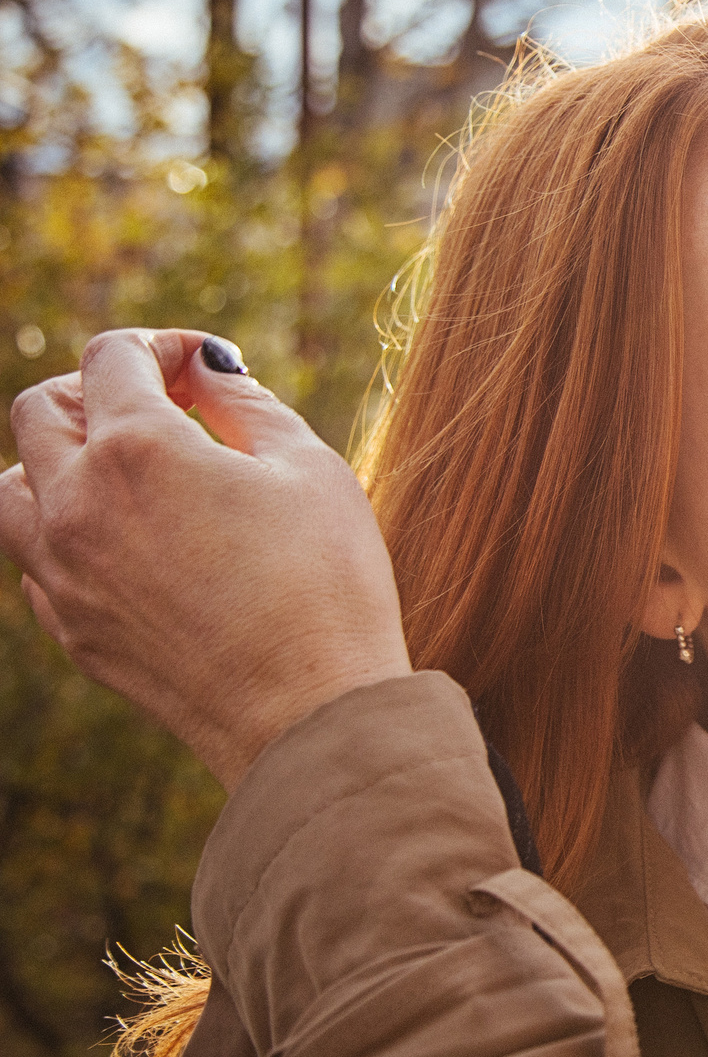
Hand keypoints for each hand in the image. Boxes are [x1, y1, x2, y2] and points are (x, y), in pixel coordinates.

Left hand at [0, 329, 410, 791]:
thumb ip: (246, 402)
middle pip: (42, 408)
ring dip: (58, 462)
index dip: (162, 345)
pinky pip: (34, 558)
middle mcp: (77, 504)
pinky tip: (132, 543)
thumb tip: (208, 368)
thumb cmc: (327, 583)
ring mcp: (61, 572)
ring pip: (12, 486)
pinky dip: (67, 533)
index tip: (204, 365)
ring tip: (127, 475)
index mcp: (138, 450)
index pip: (113, 357)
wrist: (309, 711)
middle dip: (100, 390)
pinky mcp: (69, 629)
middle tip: (164, 408)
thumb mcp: (309, 468)